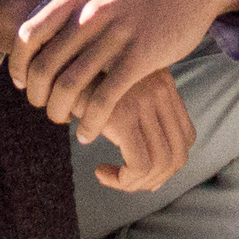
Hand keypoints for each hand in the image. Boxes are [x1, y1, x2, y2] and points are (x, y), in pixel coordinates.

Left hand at [9, 0, 238, 140]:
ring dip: (58, 111)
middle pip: (45, 66)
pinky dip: (90, 122)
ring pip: (69, 86)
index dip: (19, 64)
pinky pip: (103, 99)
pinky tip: (88, 133)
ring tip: (61, 120)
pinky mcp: (139, 58)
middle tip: (42, 107)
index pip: (29, 35)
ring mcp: (115, 36)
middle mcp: (91, 14)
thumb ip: (70, 10)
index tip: (22, 82)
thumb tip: (36, 34)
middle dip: (37, 95)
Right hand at [90, 68, 194, 191]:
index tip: (139, 171)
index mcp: (164, 85)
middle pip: (177, 155)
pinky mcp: (123, 116)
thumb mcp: (115, 86)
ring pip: (159, 165)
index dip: (168, 163)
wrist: (52, 55)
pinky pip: (137, 166)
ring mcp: (144, 103)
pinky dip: (122, 180)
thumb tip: (148, 166)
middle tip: (126, 182)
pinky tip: (100, 172)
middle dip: (154, 180)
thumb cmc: (78, 75)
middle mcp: (160, 92)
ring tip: (110, 177)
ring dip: (135, 183)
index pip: (186, 137)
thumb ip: (134, 110)